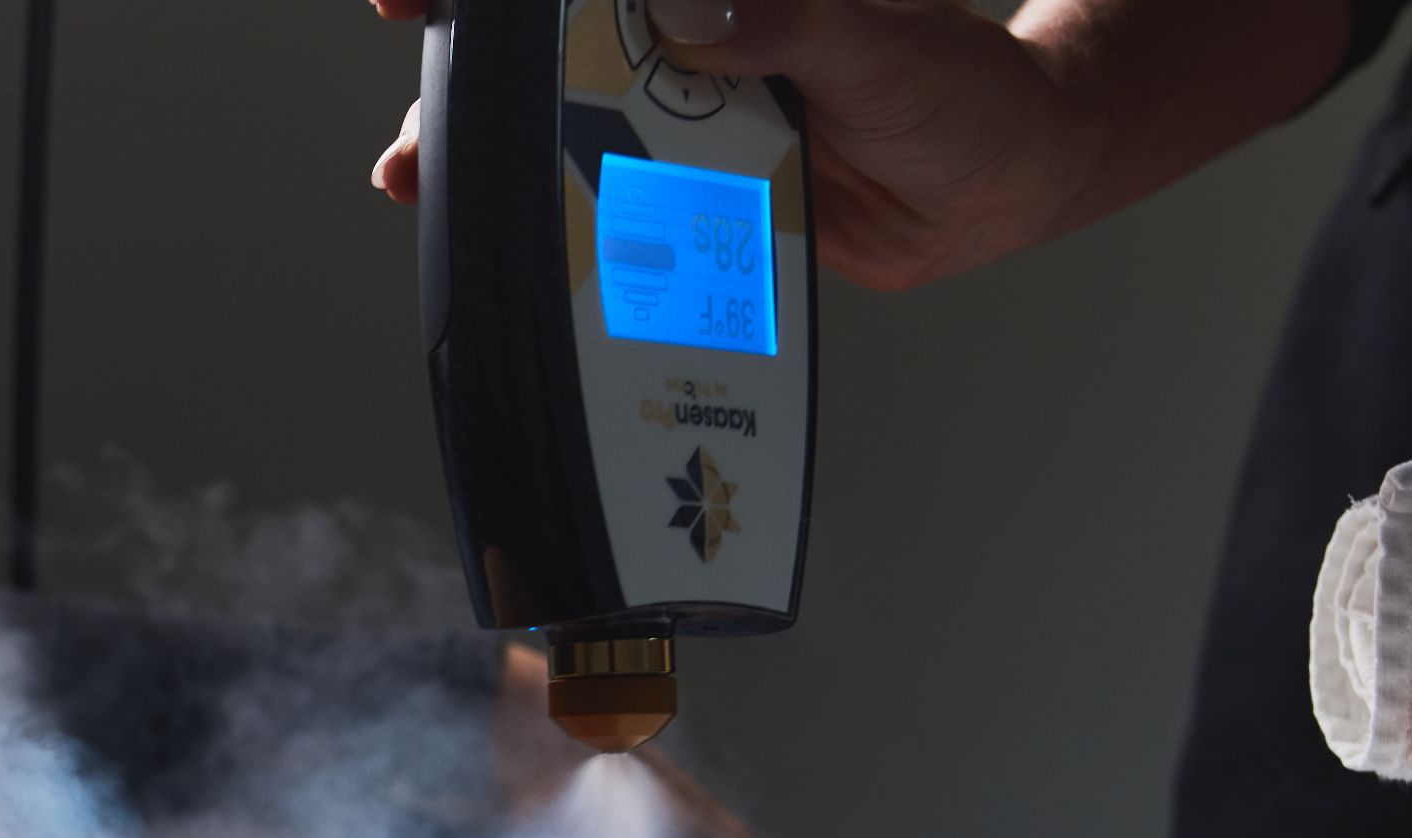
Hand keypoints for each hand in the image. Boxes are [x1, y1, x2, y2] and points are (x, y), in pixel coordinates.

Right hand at [366, 0, 1106, 288]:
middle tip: (411, 86)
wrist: (1000, 185)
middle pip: (549, 39)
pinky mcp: (695, 186)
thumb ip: (790, 27)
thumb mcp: (880, 51)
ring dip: (487, 148)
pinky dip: (556, 221)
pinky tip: (505, 241)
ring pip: (560, 118)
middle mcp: (690, 34)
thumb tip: (699, 12)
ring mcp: (685, 111)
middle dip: (464, 59)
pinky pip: (613, 200)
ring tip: (418, 177)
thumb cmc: (959, 92)